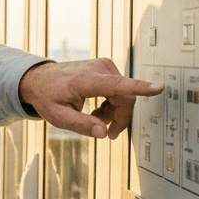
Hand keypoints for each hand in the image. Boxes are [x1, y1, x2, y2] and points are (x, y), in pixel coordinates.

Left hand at [19, 58, 162, 138]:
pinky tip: (97, 109)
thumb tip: (102, 133)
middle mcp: (98, 69)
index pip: (117, 85)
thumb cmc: (47, 96)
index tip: (158, 88)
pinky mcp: (106, 68)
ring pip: (124, 95)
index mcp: (85, 80)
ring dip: (113, 112)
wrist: (40, 79)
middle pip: (125, 98)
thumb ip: (80, 125)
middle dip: (120, 118)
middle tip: (108, 132)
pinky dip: (112, 103)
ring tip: (95, 118)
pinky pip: (120, 90)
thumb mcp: (57, 116)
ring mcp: (104, 66)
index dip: (140, 88)